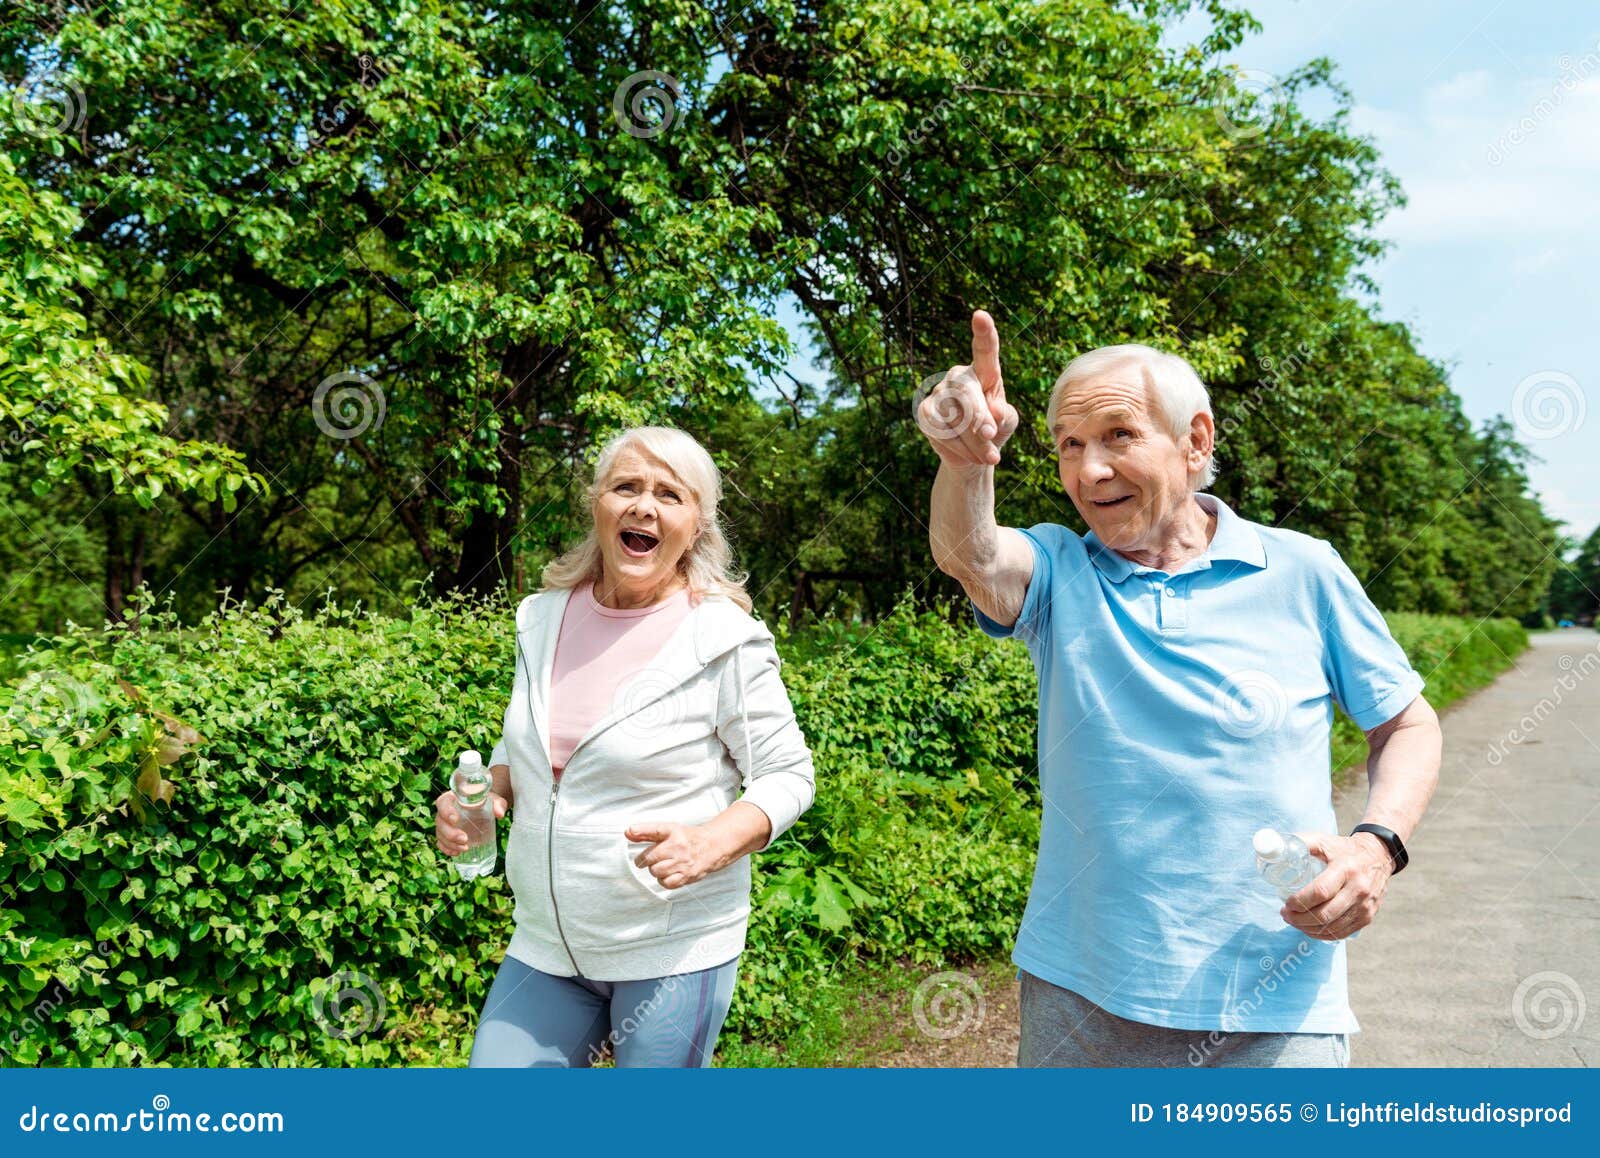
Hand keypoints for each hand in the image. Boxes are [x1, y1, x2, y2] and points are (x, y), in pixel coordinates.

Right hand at [435, 789, 507, 855]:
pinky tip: (456, 853)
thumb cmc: (486, 802)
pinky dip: (447, 849)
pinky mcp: (447, 835)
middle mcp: (445, 811)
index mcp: (453, 798)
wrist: (485, 809)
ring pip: (440, 834)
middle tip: (465, 839)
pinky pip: (441, 843)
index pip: (443, 803)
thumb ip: (498, 804)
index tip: (455, 819)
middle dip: (450, 833)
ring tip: (465, 848)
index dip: (446, 811)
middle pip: (440, 822)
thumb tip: (500, 814)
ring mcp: (445, 824)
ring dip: (450, 843)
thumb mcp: (494, 800)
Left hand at [626, 821, 720, 889]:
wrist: (712, 847)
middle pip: (650, 858)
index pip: (655, 830)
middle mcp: (678, 846)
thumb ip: (646, 832)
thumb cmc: (686, 839)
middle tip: (651, 859)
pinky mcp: (687, 876)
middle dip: (646, 860)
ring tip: (663, 865)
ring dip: (656, 870)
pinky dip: (664, 880)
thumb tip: (627, 832)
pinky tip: (668, 873)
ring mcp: (683, 862)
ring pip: (656, 871)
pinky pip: (666, 883)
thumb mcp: (668, 830)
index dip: (639, 831)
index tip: (629, 831)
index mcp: (674, 832)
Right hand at [916, 309, 1019, 466]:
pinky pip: (938, 429)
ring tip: (988, 456)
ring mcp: (939, 392)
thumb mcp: (1007, 422)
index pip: (985, 349)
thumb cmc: (994, 430)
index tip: (980, 316)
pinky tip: (967, 453)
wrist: (973, 456)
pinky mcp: (924, 411)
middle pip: (965, 390)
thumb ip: (1003, 415)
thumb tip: (992, 412)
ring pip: (952, 415)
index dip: (983, 332)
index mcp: (985, 371)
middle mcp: (959, 376)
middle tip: (991, 437)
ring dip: (973, 441)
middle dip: (979, 417)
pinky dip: (957, 446)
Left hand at [1280, 831, 1393, 939]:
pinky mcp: (1368, 916)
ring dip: (1308, 929)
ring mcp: (1365, 905)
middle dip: (1299, 919)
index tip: (1286, 903)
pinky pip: (1342, 933)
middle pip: (1325, 914)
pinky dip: (1322, 934)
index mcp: (1346, 868)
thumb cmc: (1343, 848)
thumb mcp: (1322, 840)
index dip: (1299, 901)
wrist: (1379, 856)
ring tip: (1294, 921)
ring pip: (1333, 927)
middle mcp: (1359, 889)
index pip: (1320, 891)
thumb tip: (1270, 846)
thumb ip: (1298, 842)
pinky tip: (1310, 928)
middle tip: (1285, 915)